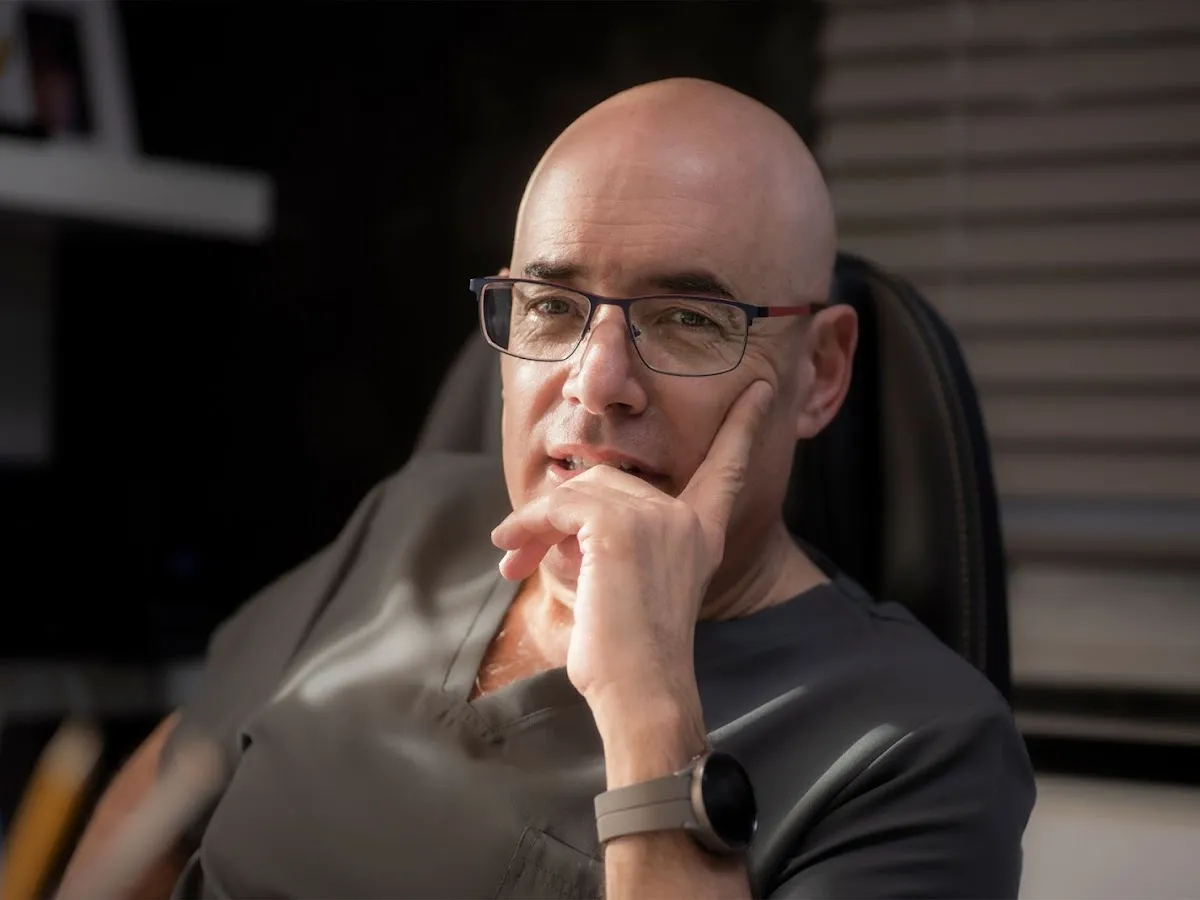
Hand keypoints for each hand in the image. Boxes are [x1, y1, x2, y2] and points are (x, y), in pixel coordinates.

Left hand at [490, 380, 773, 708]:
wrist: (640, 694)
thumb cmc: (630, 655)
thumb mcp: (635, 586)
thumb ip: (620, 540)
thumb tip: (562, 518)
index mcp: (702, 533)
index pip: (727, 468)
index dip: (744, 426)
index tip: (762, 389)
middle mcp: (686, 519)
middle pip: (608, 478)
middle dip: (560, 511)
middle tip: (522, 550)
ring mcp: (654, 519)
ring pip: (577, 490)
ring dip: (536, 523)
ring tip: (515, 559)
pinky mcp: (617, 528)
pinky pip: (558, 506)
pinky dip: (528, 526)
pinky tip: (513, 553)